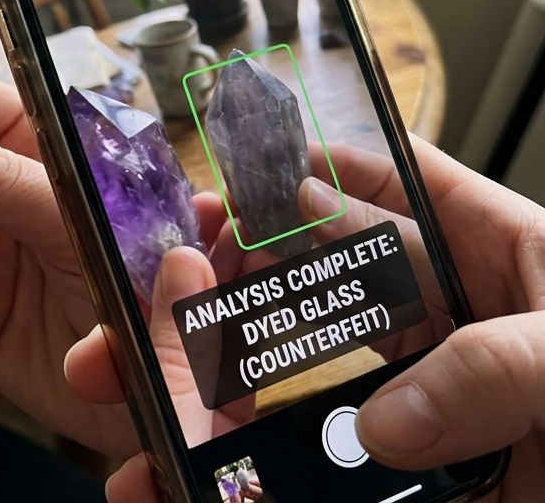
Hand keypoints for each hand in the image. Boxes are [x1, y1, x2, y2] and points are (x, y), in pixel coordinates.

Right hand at [69, 136, 544, 500]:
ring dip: (211, 397)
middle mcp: (452, 332)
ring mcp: (427, 415)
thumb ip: (500, 368)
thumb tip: (385, 420)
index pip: (396, 190)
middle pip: (313, 290)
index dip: (310, 169)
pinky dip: (250, 487)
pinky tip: (192, 487)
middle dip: (221, 287)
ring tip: (136, 398)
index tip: (226, 178)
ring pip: (297, 395)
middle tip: (147, 297)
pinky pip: (316, 483)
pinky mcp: (414, 490)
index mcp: (503, 262)